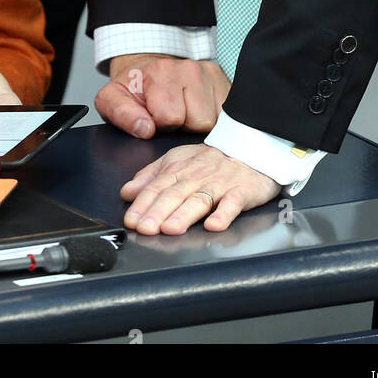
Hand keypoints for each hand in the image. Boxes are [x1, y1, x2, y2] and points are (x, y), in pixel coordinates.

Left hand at [96, 54, 230, 137]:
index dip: (161, 124)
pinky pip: (228, 114)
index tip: (155, 117)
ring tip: (185, 111)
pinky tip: (200, 110)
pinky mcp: (224, 80)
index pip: (170, 117)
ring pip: (215, 119)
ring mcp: (209, 73)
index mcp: (160, 71)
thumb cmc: (135, 88)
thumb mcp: (113, 99)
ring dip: (199, 122)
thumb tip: (145, 129)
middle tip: (172, 115)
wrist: (150, 68)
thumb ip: (121, 114)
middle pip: (198, 120)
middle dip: (184, 125)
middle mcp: (188, 68)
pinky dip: (215, 118)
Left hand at [121, 143, 281, 233]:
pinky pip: (232, 204)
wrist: (249, 150)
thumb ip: (151, 176)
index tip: (131, 220)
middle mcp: (196, 176)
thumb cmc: (210, 160)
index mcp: (178, 168)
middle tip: (145, 228)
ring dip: (184, 215)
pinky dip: (223, 215)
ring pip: (199, 200)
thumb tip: (127, 192)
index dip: (142, 204)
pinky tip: (213, 226)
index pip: (156, 187)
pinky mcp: (241, 192)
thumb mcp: (176, 160)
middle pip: (174, 195)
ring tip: (170, 228)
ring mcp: (219, 184)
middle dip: (157, 212)